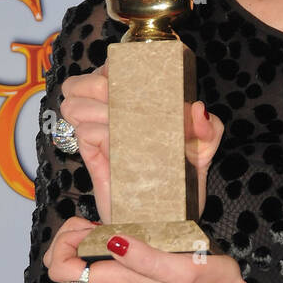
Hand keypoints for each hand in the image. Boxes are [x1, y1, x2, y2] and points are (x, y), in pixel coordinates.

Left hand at [43, 217, 266, 282]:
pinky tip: (128, 240)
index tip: (88, 224)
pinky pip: (104, 272)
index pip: (59, 268)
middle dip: (73, 238)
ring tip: (114, 227)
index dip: (63, 241)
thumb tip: (112, 241)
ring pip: (84, 269)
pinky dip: (105, 253)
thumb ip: (144, 257)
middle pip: (66, 267)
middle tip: (98, 222)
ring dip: (89, 244)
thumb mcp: (182, 268)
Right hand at [58, 64, 224, 224]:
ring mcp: (99, 136)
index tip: (124, 74)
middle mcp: (111, 114)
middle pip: (79, 83)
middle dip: (96, 85)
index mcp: (132, 102)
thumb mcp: (204, 148)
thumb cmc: (183, 177)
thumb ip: (209, 127)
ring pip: (73, 105)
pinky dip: (96, 132)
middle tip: (117, 100)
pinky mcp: (92, 158)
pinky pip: (83, 133)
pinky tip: (114, 142)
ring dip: (93, 108)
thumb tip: (197, 108)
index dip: (112, 66)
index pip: (110, 68)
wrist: (168, 216)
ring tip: (116, 122)